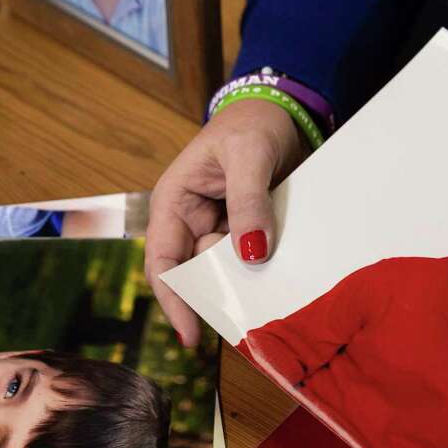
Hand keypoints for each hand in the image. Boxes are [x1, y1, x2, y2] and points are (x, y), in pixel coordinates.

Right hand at [145, 98, 309, 345]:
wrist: (283, 112)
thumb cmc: (252, 124)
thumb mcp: (249, 156)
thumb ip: (248, 202)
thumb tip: (251, 253)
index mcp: (174, 202)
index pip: (164, 261)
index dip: (174, 300)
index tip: (192, 335)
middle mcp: (193, 222)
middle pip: (197, 275)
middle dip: (218, 296)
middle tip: (248, 319)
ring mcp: (221, 230)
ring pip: (227, 273)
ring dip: (246, 286)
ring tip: (269, 302)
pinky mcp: (249, 234)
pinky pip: (253, 261)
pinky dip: (265, 274)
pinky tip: (283, 284)